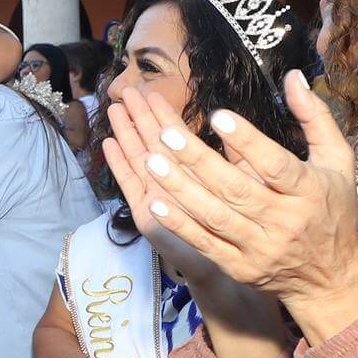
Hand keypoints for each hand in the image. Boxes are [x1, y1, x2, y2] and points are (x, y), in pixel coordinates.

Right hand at [101, 92, 227, 285]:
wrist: (238, 267)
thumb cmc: (246, 225)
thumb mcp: (247, 184)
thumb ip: (238, 157)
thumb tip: (232, 124)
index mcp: (194, 175)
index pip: (175, 139)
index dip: (164, 114)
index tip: (153, 91)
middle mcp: (173, 185)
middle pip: (153, 144)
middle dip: (140, 117)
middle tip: (127, 90)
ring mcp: (158, 200)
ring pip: (139, 160)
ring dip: (126, 134)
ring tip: (115, 109)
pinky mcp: (149, 218)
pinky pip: (132, 187)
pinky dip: (120, 166)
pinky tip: (110, 144)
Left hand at [118, 72, 357, 343]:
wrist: (329, 278)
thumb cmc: (331, 209)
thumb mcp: (337, 161)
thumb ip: (315, 117)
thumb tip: (293, 75)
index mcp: (310, 191)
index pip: (276, 164)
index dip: (247, 141)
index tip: (218, 116)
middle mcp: (285, 221)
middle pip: (236, 189)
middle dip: (198, 161)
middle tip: (165, 134)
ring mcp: (260, 247)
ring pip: (214, 217)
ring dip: (180, 189)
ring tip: (151, 161)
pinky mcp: (240, 267)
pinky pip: (204, 244)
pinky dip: (179, 224)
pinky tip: (154, 202)